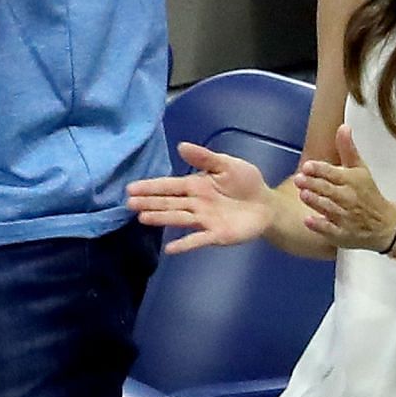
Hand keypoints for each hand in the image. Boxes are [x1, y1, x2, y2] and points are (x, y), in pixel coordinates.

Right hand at [127, 142, 277, 253]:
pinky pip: (197, 240)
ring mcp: (204, 220)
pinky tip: (169, 250)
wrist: (266, 205)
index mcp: (195, 185)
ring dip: (161, 218)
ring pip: (179, 218)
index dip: (151, 187)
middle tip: (129, 204)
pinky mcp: (216, 235)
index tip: (131, 188)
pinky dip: (184, 245)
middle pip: (169, 202)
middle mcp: (195, 203)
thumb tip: (181, 146)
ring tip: (143, 218)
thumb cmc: (245, 182)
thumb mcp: (227, 164)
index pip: (169, 186)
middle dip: (149, 202)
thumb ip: (205, 158)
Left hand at [295, 124, 395, 252]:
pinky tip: (308, 220)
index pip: (334, 173)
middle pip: (329, 190)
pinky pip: (330, 230)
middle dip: (313, 184)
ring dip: (316, 201)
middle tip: (298, 178)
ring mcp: (346, 217)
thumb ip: (348, 149)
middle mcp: (349, 198)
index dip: (320, 169)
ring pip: (328, 208)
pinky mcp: (343, 234)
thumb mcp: (360, 170)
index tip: (307, 166)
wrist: (386, 225)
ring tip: (303, 194)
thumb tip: (343, 127)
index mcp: (352, 181)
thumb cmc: (368, 194)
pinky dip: (320, 225)